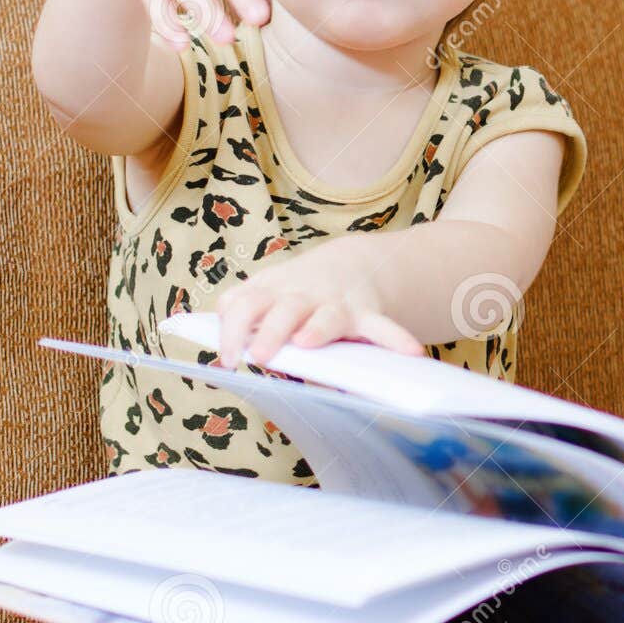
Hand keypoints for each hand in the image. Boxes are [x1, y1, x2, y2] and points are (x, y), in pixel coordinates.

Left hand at [214, 239, 424, 367]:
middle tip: (261, 355)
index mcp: (271, 291)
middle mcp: (303, 296)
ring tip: (309, 343)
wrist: (351, 264)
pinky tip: (411, 353)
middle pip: (283, 310)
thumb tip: (212, 351)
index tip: (227, 358)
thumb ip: (242, 314)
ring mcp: (336, 303)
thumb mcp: (266, 291)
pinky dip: (396, 338)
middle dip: (272, 331)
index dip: (232, 329)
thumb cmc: (296, 292)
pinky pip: (382, 327)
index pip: (244, 303)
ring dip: (319, 329)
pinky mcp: (366, 314)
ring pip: (325, 317)